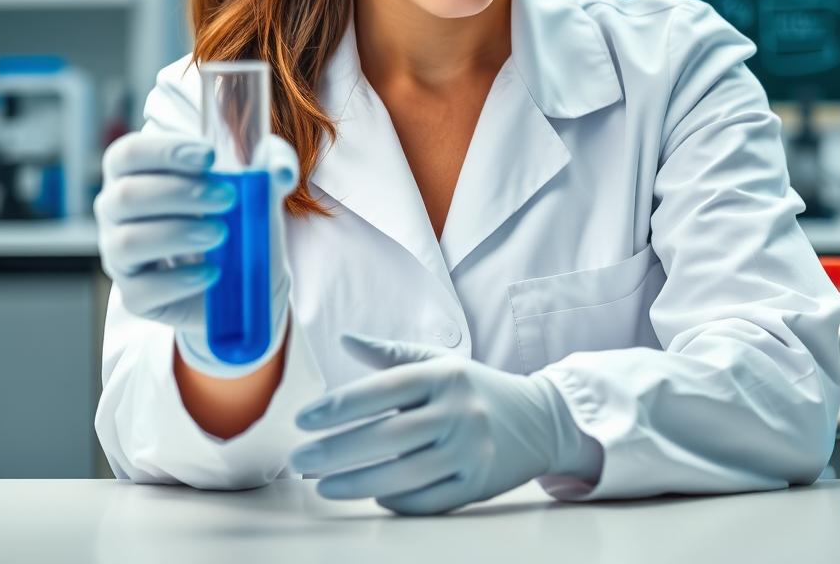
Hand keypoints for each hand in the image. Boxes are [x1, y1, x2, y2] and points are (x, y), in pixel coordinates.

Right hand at [94, 130, 298, 377]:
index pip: (129, 153)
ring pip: (128, 242)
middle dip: (179, 193)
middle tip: (227, 197)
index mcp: (136, 171)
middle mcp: (117, 211)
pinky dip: (180, 280)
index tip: (210, 156)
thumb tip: (280, 171)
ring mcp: (119, 255)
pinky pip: (143, 290)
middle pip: (125, 196)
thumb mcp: (257, 181)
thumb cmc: (237, 211)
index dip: (164, 151)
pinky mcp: (135, 295)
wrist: (243, 273)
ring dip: (177, 234)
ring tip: (221, 234)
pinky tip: (213, 272)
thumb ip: (272, 163)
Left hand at [289, 332, 602, 514]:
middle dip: (335, 450)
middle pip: (386, 436)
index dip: (339, 406)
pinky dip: (393, 500)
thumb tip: (346, 338)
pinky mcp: (478, 484)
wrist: (540, 418)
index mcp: (445, 375)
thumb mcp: (440, 362)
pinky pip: (426, 500)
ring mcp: (471, 450)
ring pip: (401, 473)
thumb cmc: (475, 388)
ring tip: (320, 484)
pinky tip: (368, 493)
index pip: (383, 389)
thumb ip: (391, 354)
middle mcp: (458, 411)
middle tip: (299, 458)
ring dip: (354, 482)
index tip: (303, 418)